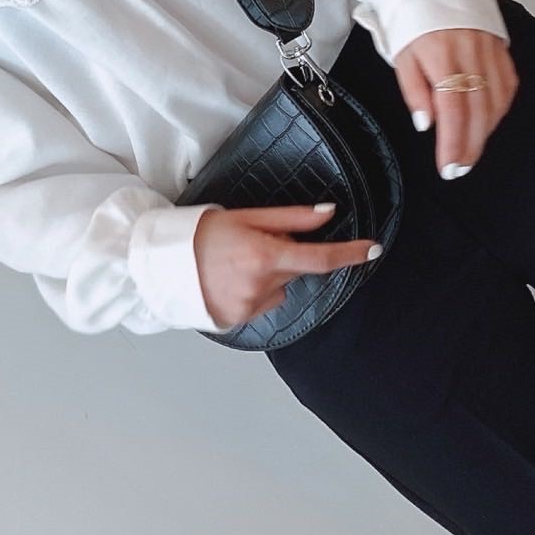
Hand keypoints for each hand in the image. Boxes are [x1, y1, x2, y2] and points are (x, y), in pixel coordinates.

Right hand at [193, 203, 379, 329]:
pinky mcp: (240, 320)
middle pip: (296, 268)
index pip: (319, 257)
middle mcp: (260, 286)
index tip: (373, 249)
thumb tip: (328, 214)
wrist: (160, 265)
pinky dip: (256, 289)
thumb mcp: (246, 217)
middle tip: (253, 241)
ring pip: (280, 286)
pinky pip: (264, 301)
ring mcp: (249, 307)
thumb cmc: (201, 234)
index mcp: (264, 256)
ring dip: (270, 274)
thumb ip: (291, 219)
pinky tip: (232, 278)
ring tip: (236, 261)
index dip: (350, 253)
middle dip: (285, 254)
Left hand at [392, 28, 517, 178]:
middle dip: (470, 146)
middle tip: (460, 168)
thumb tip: (426, 123)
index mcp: (442, 55)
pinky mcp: (500, 45)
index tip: (449, 166)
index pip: (452, 110)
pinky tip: (490, 120)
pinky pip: (507, 84)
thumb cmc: (411, 15)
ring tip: (471, 151)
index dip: (453, 143)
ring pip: (496, 100)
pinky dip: (499, 107)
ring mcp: (489, 49)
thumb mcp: (400, 52)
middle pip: (477, 110)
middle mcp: (470, 53)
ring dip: (485, 131)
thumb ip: (413, 90)